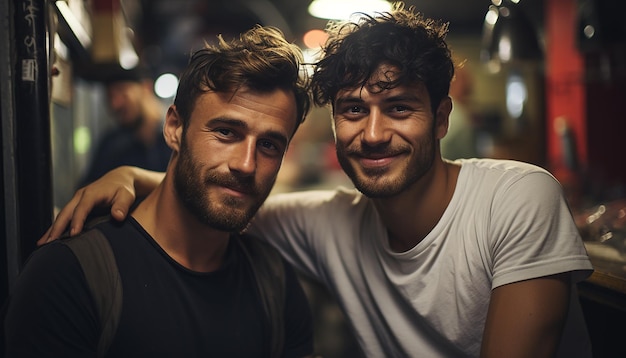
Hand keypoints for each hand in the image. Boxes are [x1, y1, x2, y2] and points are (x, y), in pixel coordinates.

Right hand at [38, 166, 154, 244]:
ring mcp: (77, 201)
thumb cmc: (124, 189)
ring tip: (43, 244)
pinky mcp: (76, 206)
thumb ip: (122, 206)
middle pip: (66, 212)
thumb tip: (118, 216)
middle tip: (49, 243)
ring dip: (52, 229)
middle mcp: (81, 196)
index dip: (77, 221)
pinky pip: (65, 217)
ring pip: (62, 215)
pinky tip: (50, 239)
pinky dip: (57, 227)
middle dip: (57, 227)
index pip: (82, 208)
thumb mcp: (127, 195)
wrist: (119, 179)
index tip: (73, 234)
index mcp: (92, 193)